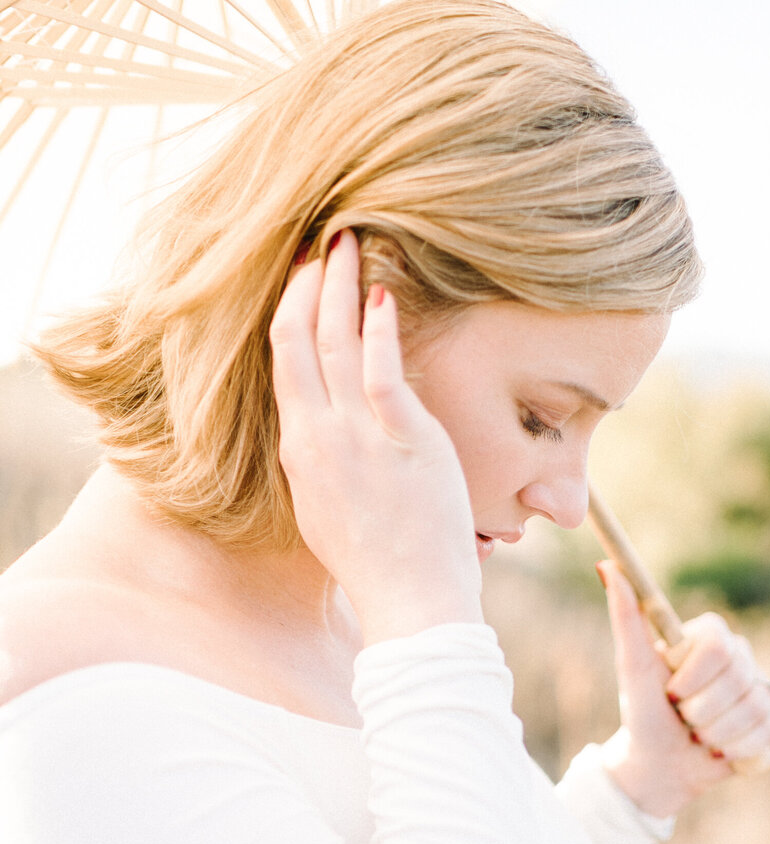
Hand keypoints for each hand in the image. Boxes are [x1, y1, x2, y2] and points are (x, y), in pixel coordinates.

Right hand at [269, 231, 482, 640]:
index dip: (290, 313)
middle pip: (298, 340)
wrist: (410, 602)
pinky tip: (383, 296)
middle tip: (323, 241)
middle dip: (308, 283)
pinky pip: (383, 373)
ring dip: (341, 287)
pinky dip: (379, 330)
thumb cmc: (378, 564)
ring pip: (336, 343)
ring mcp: (360, 438)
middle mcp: (320, 438)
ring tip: (351, 244)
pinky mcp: (405, 442)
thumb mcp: (326, 510)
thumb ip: (320, 463)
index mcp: (299, 452)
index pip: (284, 364)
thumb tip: (317, 432)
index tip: (302, 278)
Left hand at [595, 560, 769, 818]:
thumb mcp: (632, 667)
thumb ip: (625, 617)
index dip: (695, 675)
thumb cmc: (643, 712)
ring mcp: (760, 689)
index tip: (672, 692)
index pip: (719, 644)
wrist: (659, 765)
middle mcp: (740, 657)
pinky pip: (769, 730)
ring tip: (698, 735)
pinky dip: (737, 749)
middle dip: (700, 710)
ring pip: (753, 708)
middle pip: (737, 678)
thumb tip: (607, 567)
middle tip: (682, 717)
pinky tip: (720, 750)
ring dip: (715, 733)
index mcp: (710, 637)